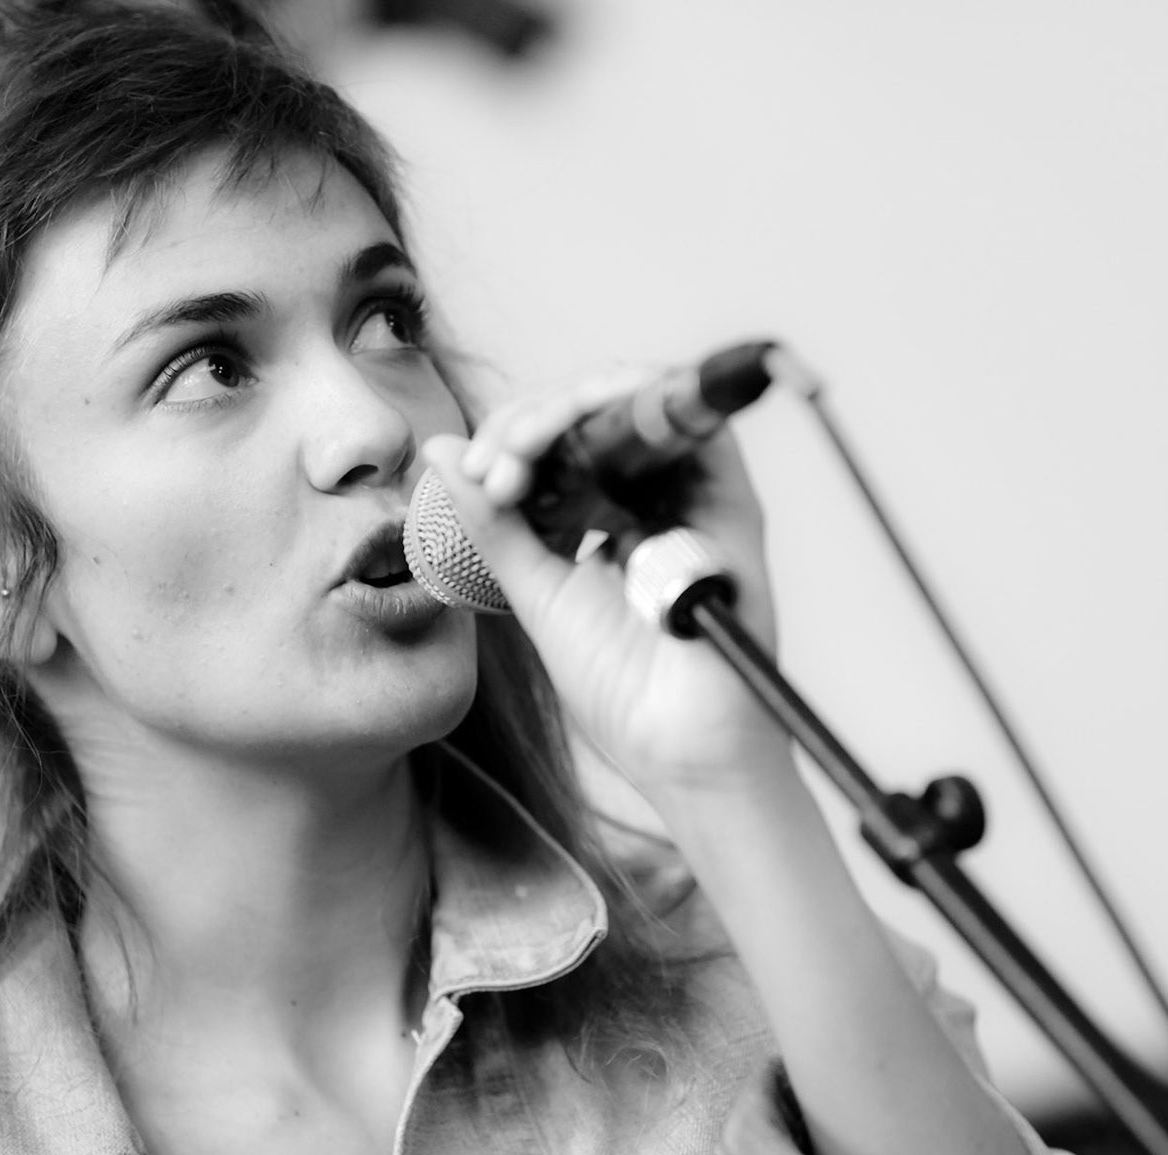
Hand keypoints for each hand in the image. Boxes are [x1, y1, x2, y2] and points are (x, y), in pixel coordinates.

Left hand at [419, 368, 790, 799]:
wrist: (681, 744)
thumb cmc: (619, 688)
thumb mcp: (536, 592)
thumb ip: (493, 523)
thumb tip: (439, 449)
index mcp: (599, 521)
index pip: (550, 446)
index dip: (507, 445)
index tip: (474, 478)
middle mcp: (646, 498)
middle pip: (586, 416)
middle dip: (526, 424)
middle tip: (492, 468)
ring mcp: (688, 495)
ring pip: (630, 402)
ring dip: (567, 405)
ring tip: (521, 447)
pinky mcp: (728, 498)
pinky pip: (687, 417)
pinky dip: (631, 397)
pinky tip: (579, 417)